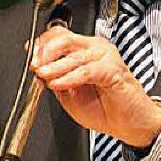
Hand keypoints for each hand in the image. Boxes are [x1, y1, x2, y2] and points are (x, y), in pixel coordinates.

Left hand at [30, 26, 160, 146]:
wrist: (130, 124)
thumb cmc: (106, 109)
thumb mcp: (70, 95)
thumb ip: (55, 80)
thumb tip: (38, 71)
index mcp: (86, 51)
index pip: (59, 36)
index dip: (42, 45)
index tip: (30, 58)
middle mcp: (96, 49)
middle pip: (65, 39)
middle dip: (45, 52)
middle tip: (34, 65)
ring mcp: (107, 58)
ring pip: (74, 54)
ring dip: (55, 66)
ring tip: (43, 75)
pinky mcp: (114, 71)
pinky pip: (87, 71)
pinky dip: (70, 77)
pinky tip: (58, 83)